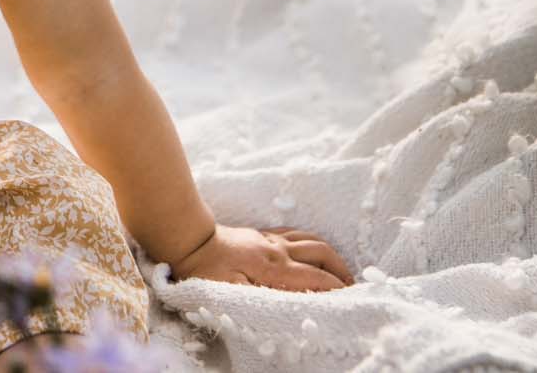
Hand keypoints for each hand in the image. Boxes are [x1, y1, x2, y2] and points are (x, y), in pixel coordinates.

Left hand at [171, 223, 355, 290]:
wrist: (185, 238)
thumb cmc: (205, 270)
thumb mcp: (231, 291)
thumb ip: (264, 298)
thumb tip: (291, 304)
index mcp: (275, 267)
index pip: (317, 278)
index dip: (337, 289)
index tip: (351, 300)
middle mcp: (278, 250)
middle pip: (322, 253)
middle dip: (341, 269)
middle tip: (352, 285)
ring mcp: (269, 239)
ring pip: (310, 239)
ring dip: (330, 253)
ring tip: (339, 268)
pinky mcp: (259, 234)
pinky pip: (293, 232)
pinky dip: (309, 239)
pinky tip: (310, 248)